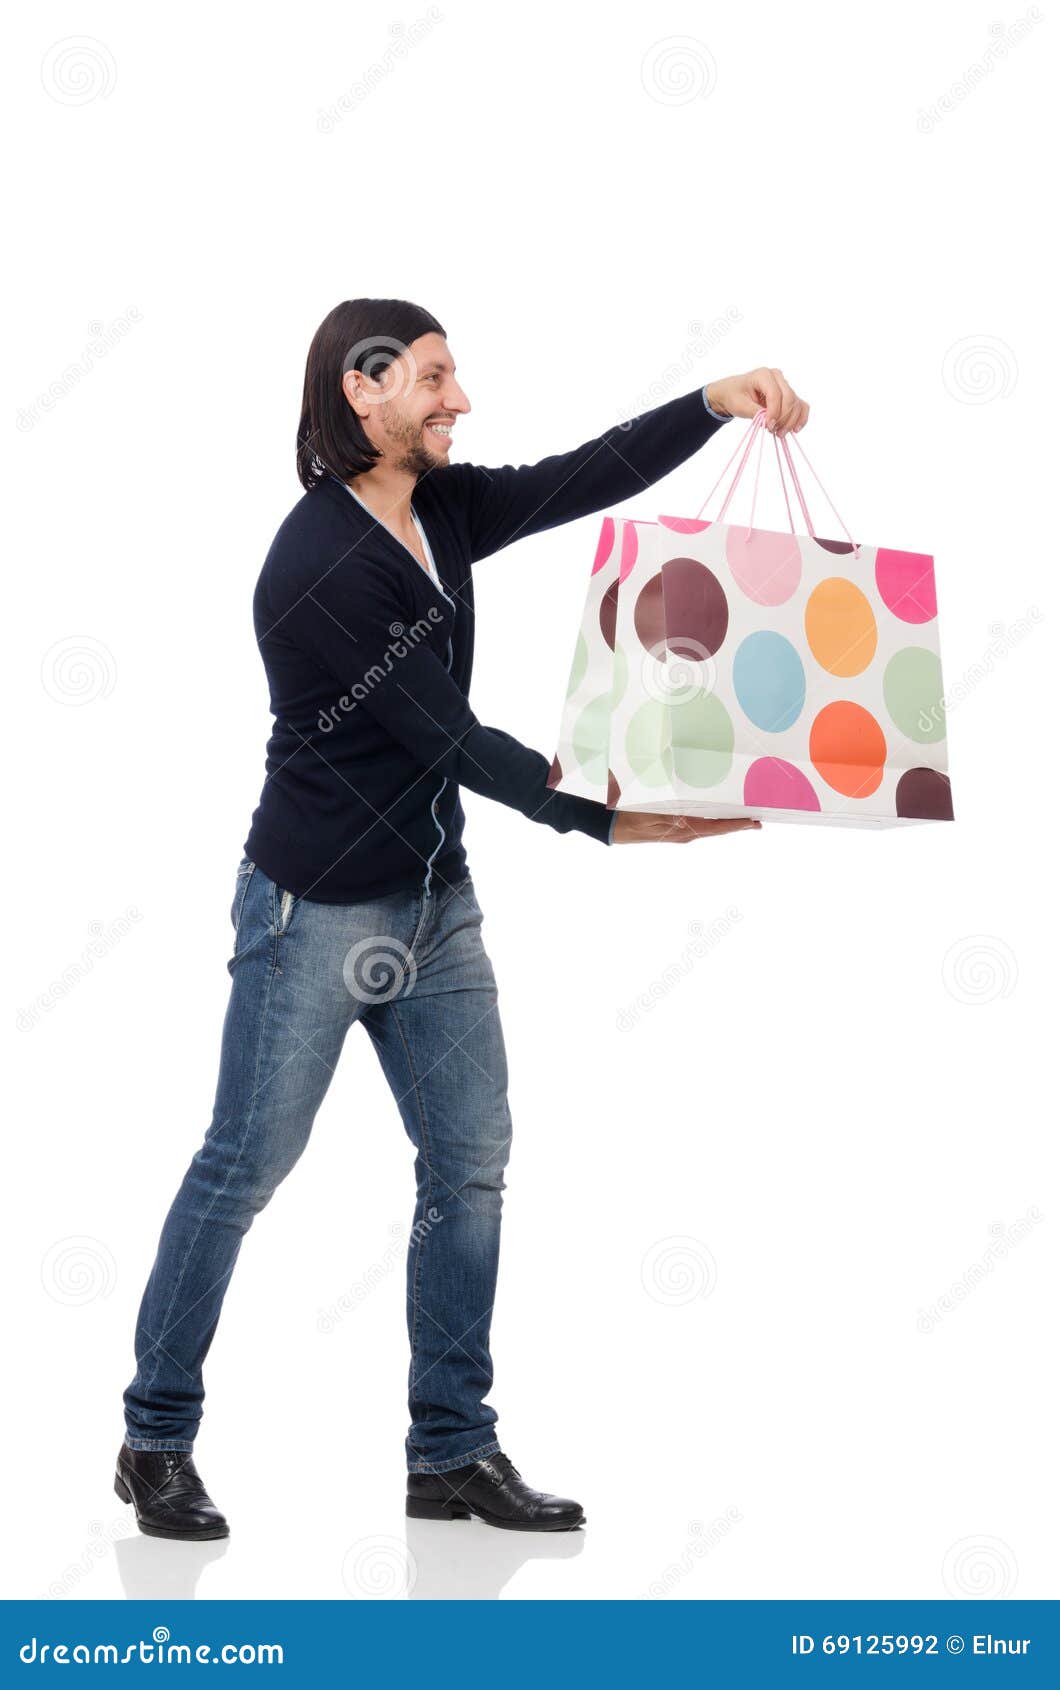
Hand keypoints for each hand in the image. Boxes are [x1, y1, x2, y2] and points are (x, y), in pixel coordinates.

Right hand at [611, 812, 761, 843]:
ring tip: (744, 819)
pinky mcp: (674, 829)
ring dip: (727, 823)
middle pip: (717, 829)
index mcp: (682, 828)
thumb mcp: (650, 812)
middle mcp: (684, 833)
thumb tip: (687, 817)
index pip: (716, 827)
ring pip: (710, 828)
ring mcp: (680, 832)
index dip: (736, 825)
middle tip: (758, 821)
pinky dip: (713, 821)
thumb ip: (670, 815)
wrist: (611, 825)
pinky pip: (699, 825)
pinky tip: (718, 815)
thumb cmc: (630, 815)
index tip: (754, 823)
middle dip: (738, 825)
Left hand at [705, 368, 808, 435]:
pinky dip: (800, 418)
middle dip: (783, 418)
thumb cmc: (735, 396)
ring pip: (796, 403)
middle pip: (789, 398)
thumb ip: (756, 412)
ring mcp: (785, 385)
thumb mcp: (740, 405)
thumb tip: (771, 423)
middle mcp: (777, 377)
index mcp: (763, 375)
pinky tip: (795, 429)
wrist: (734, 392)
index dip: (774, 412)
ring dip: (791, 421)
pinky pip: (801, 405)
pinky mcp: (789, 394)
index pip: (775, 394)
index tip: (768, 426)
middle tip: (774, 432)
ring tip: (779, 433)